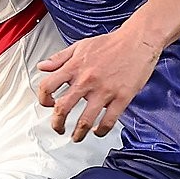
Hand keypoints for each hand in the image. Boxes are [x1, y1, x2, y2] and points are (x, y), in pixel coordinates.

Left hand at [36, 28, 161, 141]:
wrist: (137, 41)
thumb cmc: (110, 44)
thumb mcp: (79, 46)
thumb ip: (59, 58)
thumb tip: (42, 67)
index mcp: (74, 67)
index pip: (48, 86)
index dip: (43, 99)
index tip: (47, 104)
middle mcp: (86, 80)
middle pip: (63, 108)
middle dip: (57, 123)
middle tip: (58, 128)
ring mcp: (104, 91)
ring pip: (85, 120)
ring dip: (78, 133)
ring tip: (76, 137)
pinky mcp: (122, 98)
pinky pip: (108, 121)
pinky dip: (101, 131)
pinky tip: (98, 131)